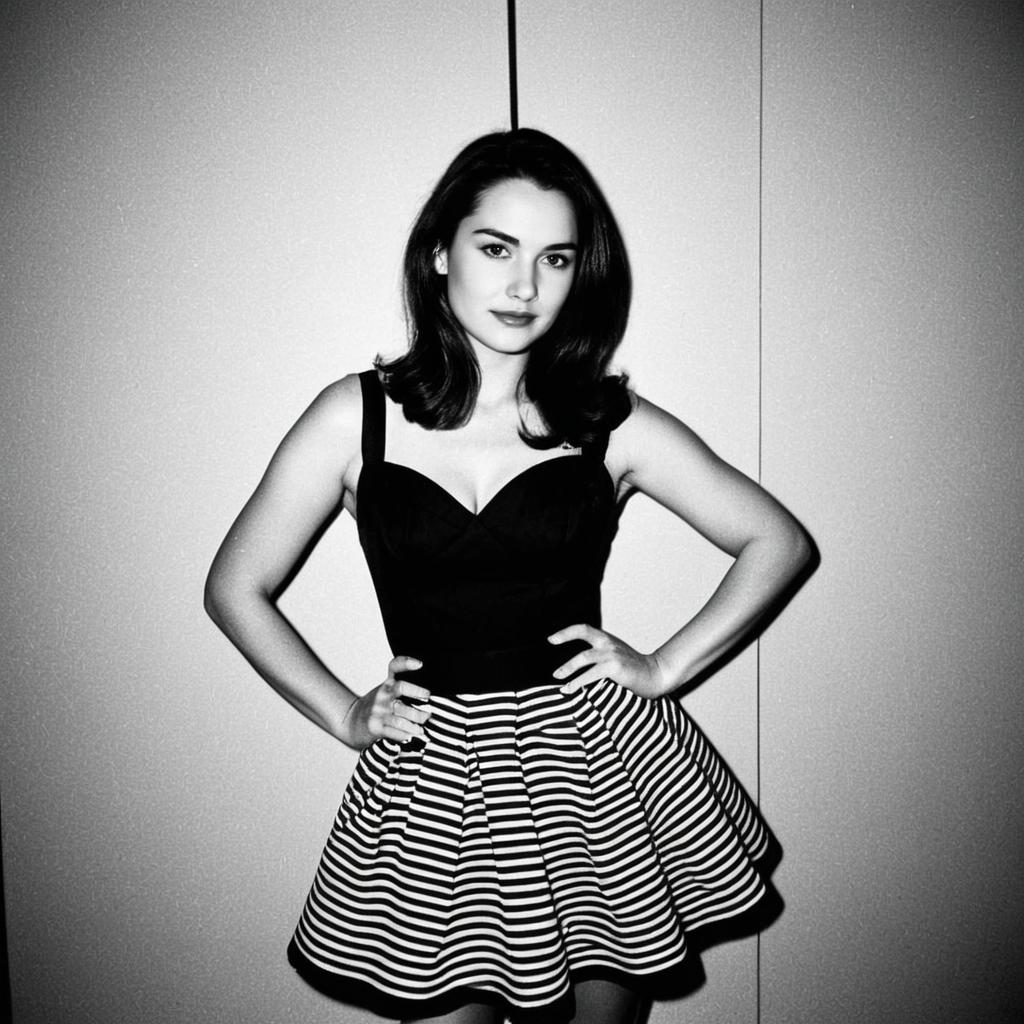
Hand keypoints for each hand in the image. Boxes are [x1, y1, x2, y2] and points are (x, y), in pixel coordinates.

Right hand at [339, 656, 431, 749]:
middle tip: (428, 709)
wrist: (351, 722)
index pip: (395, 666)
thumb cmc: (375, 707)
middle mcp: (382, 694)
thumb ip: (402, 688)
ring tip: (422, 728)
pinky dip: (405, 735)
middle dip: (419, 695)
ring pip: (401, 716)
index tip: (420, 664)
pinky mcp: (375, 727)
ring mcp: (378, 711)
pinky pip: (395, 732)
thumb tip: (429, 698)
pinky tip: (411, 736)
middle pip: (402, 687)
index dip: (407, 662)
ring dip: (415, 724)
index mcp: (387, 684)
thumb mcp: (385, 692)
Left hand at [548, 624, 669, 698]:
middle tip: (552, 649)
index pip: (584, 629)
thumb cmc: (634, 670)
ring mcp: (612, 654)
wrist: (656, 675)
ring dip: (568, 667)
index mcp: (607, 640)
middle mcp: (609, 643)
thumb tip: (578, 667)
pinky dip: (578, 681)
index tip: (552, 639)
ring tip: (558, 678)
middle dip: (564, 637)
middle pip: (583, 632)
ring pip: (584, 657)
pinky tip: (570, 689)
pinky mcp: (615, 667)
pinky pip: (591, 674)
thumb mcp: (616, 656)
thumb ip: (600, 656)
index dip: (567, 632)